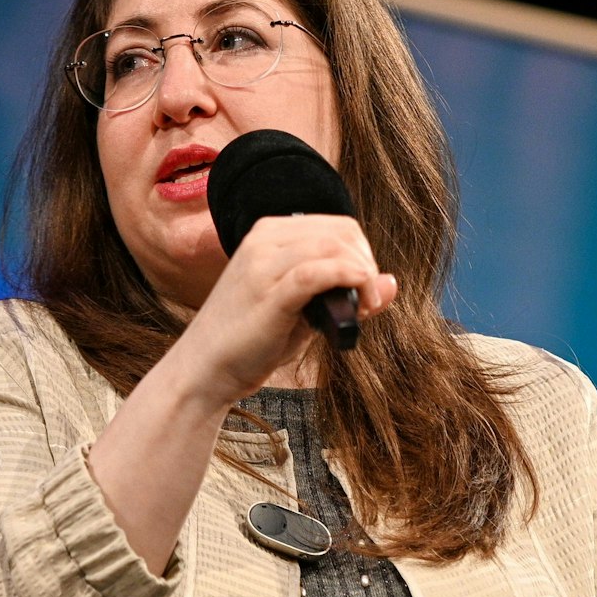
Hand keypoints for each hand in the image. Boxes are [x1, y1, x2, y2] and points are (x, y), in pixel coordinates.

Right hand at [171, 213, 397, 401]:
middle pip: (342, 232)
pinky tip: (358, 300)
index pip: (337, 226)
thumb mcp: (303, 311)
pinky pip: (318, 271)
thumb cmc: (252, 342)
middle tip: (369, 302)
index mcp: (268, 235)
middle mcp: (264, 240)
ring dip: (363, 276)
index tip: (366, 290)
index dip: (363, 255)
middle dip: (367, 263)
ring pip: (334, 247)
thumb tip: (392, 283)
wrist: (204, 370)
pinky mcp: (268, 292)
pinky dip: (348, 280)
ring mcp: (263, 263)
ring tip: (364, 308)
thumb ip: (342, 293)